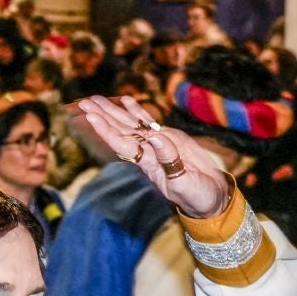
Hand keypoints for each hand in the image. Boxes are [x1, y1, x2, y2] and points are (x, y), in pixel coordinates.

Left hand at [73, 95, 229, 219]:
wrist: (211, 197)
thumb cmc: (197, 196)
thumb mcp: (183, 182)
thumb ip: (171, 160)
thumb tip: (157, 137)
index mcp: (148, 164)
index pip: (121, 144)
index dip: (106, 130)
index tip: (91, 116)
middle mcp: (147, 152)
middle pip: (120, 130)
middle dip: (103, 116)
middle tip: (85, 101)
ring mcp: (157, 144)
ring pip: (131, 124)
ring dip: (114, 111)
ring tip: (96, 97)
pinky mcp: (170, 139)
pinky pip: (149, 123)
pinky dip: (137, 111)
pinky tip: (126, 100)